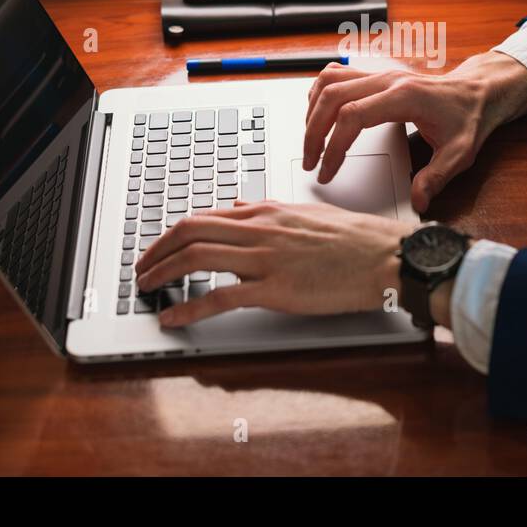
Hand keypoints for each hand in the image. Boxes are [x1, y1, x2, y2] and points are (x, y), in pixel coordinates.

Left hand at [133, 200, 414, 326]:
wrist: (385, 256)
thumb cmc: (354, 239)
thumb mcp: (304, 214)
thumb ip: (266, 210)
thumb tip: (234, 208)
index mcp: (267, 211)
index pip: (204, 216)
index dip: (171, 233)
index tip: (156, 248)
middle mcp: (261, 229)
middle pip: (190, 231)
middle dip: (156, 251)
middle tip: (141, 270)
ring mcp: (266, 258)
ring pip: (198, 258)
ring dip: (164, 274)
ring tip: (147, 289)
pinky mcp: (276, 289)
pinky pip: (221, 297)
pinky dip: (189, 308)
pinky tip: (174, 318)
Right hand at [303, 52, 526, 211]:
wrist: (477, 92)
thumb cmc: (467, 118)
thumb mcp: (460, 153)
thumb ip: (437, 177)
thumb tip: (418, 201)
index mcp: (403, 96)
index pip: (352, 116)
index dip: (334, 146)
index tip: (328, 171)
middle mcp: (386, 80)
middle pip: (331, 97)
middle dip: (313, 132)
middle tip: (311, 162)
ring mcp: (379, 75)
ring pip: (328, 82)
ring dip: (312, 112)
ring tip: (311, 142)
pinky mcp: (375, 77)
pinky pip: (336, 76)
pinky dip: (320, 95)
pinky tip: (319, 115)